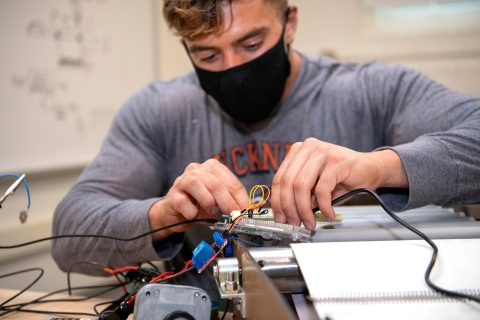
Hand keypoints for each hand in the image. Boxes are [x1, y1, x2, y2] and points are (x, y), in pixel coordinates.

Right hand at [148, 159, 248, 242]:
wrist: (177, 214)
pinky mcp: (172, 195)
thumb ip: (232, 204)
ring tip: (211, 211)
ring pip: (196, 185)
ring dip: (208, 202)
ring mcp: (182, 180)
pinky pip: (182, 201)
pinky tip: (193, 215)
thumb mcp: (220, 204)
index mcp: (212, 168)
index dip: (240, 198)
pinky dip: (191, 211)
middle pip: (215, 183)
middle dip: (226, 202)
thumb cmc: (201, 206)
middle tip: (232, 216)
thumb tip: (246, 211)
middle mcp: (196, 169)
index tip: (244, 211)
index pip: (231, 181)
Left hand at [271, 138, 407, 229]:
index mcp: (298, 151)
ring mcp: (322, 152)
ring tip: (310, 222)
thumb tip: (287, 213)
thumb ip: (300, 194)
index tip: (280, 217)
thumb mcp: (315, 185)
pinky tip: (329, 214)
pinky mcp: (336, 161)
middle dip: (290, 208)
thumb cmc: (343, 176)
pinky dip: (324, 206)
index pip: (279, 177)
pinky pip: (322, 190)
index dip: (277, 201)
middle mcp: (308, 147)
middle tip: (294, 223)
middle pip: (288, 182)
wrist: (371, 169)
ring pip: (302, 186)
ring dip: (304, 209)